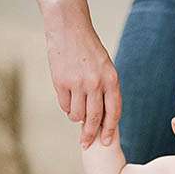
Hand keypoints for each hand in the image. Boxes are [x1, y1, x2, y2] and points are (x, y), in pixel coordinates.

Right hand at [44, 24, 120, 147]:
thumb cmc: (88, 50)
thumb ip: (105, 90)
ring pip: (77, 115)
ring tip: (75, 110)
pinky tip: (67, 97)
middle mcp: (96, 83)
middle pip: (94, 118)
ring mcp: (78, 83)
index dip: (109, 130)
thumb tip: (100, 118)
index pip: (113, 112)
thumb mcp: (104, 67)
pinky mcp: (61, 83)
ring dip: (76, 117)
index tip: (105, 142)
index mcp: (111, 79)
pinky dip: (65, 106)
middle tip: (86, 144)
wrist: (68, 29)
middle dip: (90, 135)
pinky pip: (64, 105)